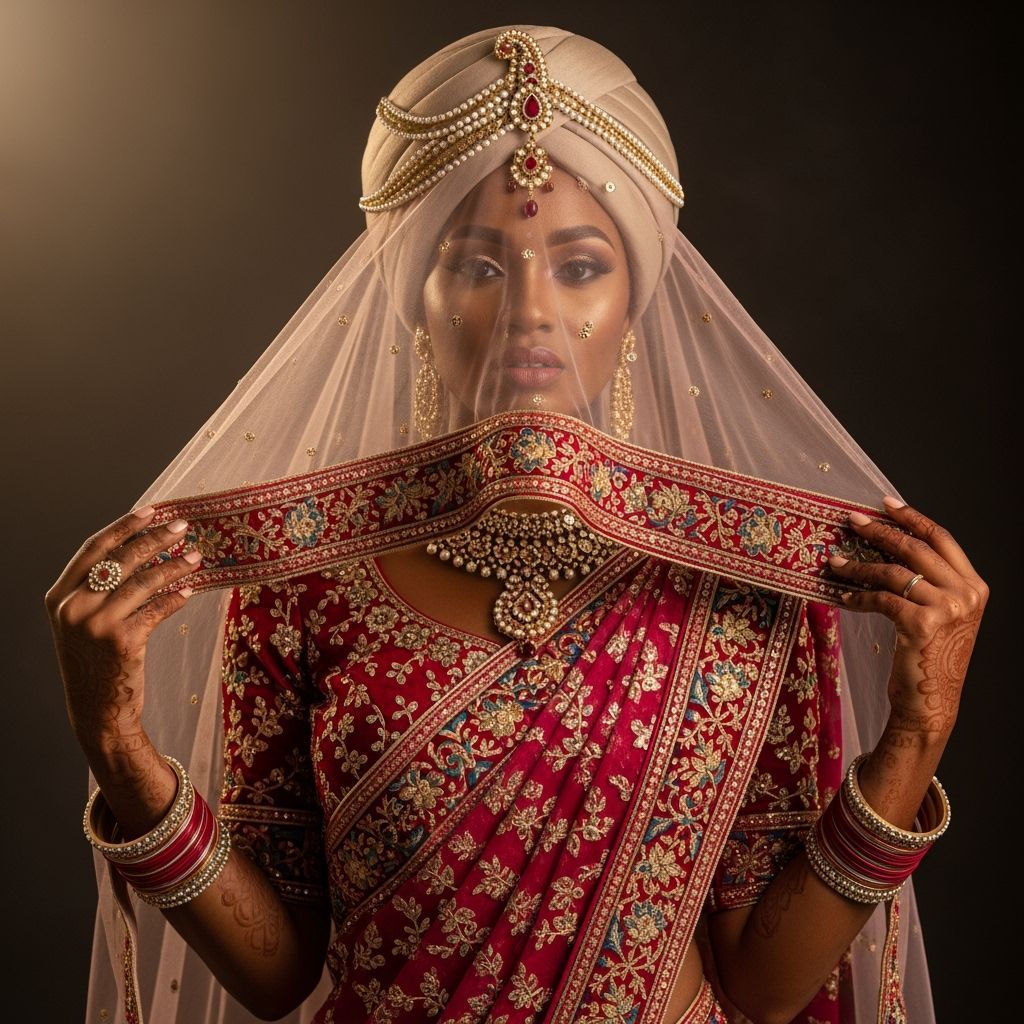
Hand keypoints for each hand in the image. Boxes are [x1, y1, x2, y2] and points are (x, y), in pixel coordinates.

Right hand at [44, 507, 199, 748]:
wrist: (96, 711)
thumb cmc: (96, 662)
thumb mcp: (84, 622)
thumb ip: (100, 589)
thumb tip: (142, 548)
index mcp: (59, 596)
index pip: (93, 548)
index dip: (124, 526)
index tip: (152, 510)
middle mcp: (72, 607)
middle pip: (120, 559)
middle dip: (154, 538)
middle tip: (183, 527)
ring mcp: (96, 624)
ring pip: (143, 581)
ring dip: (174, 566)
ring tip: (196, 557)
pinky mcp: (122, 641)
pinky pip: (157, 609)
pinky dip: (175, 598)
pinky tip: (189, 592)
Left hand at [827, 496, 987, 736]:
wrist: (930, 703)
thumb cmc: (928, 657)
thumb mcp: (939, 613)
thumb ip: (927, 582)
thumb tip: (885, 543)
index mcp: (974, 586)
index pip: (941, 538)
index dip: (912, 517)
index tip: (884, 503)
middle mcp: (966, 594)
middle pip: (915, 548)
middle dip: (879, 531)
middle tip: (850, 520)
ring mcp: (947, 609)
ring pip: (893, 572)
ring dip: (858, 564)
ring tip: (833, 561)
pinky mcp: (922, 624)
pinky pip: (881, 598)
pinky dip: (857, 594)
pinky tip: (842, 595)